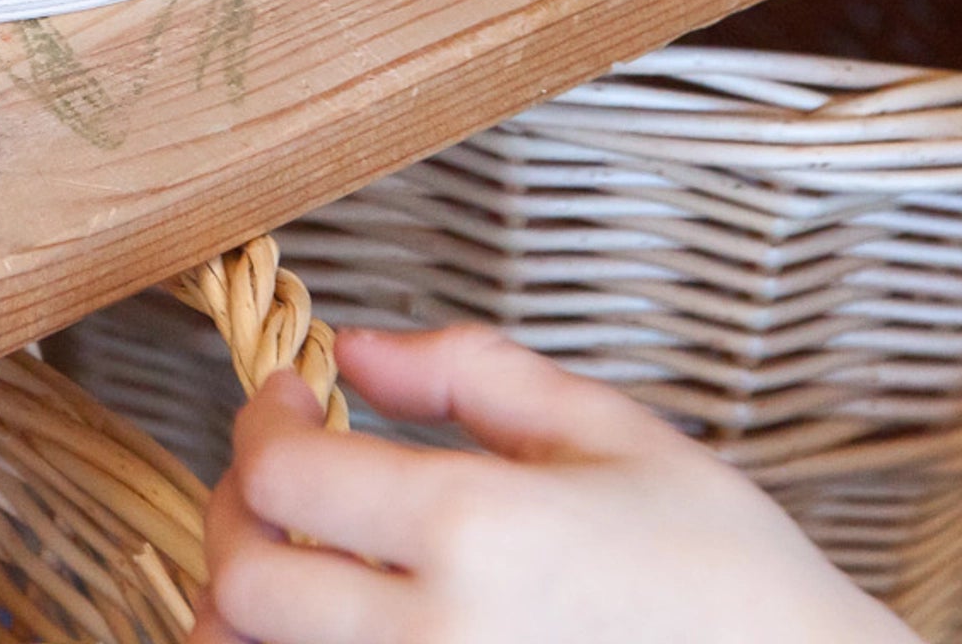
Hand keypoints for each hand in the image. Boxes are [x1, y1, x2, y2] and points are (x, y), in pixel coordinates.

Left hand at [192, 327, 917, 643]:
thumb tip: (356, 346)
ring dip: (245, 608)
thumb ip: (468, 372)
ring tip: (296, 559)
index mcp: (476, 530)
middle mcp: (438, 639)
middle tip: (279, 478)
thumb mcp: (609, 433)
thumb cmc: (725, 573)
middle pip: (242, 585)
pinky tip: (334, 623)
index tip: (291, 400)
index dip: (260, 423)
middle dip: (236, 514)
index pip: (282, 478)